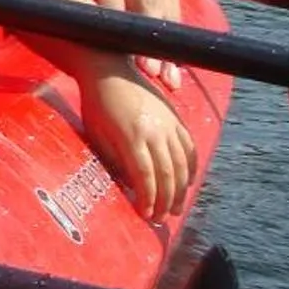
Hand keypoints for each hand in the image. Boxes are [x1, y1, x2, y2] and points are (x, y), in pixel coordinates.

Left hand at [35, 0, 183, 86]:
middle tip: (146, 72)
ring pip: (164, 14)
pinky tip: (174, 72)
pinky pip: (175, 14)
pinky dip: (176, 42)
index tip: (110, 43)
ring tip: (166, 82)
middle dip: (145, 38)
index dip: (111, 15)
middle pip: (142, 5)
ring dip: (165, 48)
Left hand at [78, 60, 197, 221]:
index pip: (146, 177)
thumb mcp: (97, 134)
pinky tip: (189, 181)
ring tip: (178, 208)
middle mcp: (155, 131)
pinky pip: (189, 145)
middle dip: (166, 201)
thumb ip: (114, 161)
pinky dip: (191, 166)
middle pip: (167, 174)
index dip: (149, 199)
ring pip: (182, 163)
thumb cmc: (96, 103)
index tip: (146, 215)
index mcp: (132, 136)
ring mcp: (168, 123)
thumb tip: (131, 186)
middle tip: (163, 219)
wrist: (108, 69)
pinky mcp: (174, 117)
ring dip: (182, 189)